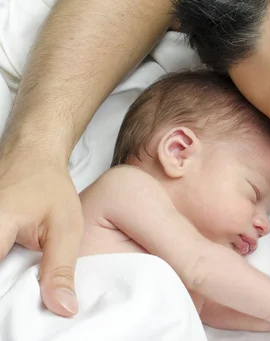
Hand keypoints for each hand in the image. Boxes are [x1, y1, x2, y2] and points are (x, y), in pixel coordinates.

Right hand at [0, 152, 82, 316]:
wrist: (32, 156)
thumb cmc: (50, 188)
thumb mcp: (65, 228)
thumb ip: (60, 269)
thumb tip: (64, 309)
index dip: (10, 298)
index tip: (21, 310)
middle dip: (9, 288)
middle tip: (26, 291)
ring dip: (7, 277)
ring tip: (21, 277)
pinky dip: (4, 268)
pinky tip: (13, 268)